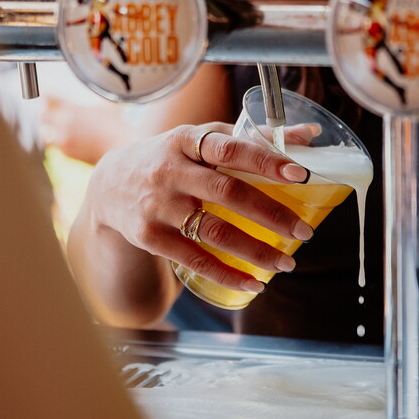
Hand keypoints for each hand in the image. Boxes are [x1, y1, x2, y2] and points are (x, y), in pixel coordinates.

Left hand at [41, 94, 119, 164]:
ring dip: (50, 130)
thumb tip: (95, 88)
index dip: (46, 95)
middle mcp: (63, 124)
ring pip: (46, 133)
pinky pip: (56, 145)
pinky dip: (60, 142)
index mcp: (71, 109)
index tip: (47, 95)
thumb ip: (93, 98)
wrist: (120, 149)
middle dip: (46, 113)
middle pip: (42, 115)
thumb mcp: (105, 105)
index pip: (47, 97)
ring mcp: (63, 139)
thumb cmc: (116, 126)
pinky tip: (71, 139)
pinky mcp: (66, 153)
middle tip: (50, 112)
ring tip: (59, 128)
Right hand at [86, 124, 313, 292]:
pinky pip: (195, 259)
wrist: (109, 185)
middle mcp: (170, 171)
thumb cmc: (172, 158)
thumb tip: (308, 135)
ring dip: (255, 250)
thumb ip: (251, 137)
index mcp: (186, 141)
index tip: (299, 173)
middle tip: (303, 231)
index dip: (264, 160)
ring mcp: (158, 206)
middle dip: (271, 213)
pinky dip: (227, 274)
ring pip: (214, 231)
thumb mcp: (202, 139)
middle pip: (227, 192)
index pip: (229, 147)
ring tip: (286, 262)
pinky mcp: (150, 237)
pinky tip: (253, 283)